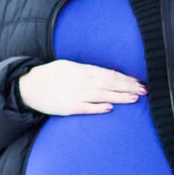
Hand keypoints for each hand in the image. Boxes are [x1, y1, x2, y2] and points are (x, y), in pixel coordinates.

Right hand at [17, 59, 143, 115]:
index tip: (139, 81)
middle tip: (144, 90)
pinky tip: (110, 108)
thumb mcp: (70, 66)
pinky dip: (98, 107)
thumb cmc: (51, 76)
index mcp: (82, 70)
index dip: (125, 78)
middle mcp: (81, 81)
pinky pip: (85, 107)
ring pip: (101, 95)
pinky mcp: (68, 107)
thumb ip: (88, 71)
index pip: (109, 74)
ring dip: (119, 97)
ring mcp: (75, 94)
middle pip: (109, 84)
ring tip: (134, 98)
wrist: (29, 86)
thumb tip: (107, 74)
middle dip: (128, 87)